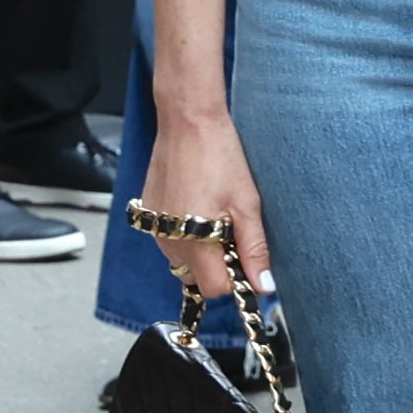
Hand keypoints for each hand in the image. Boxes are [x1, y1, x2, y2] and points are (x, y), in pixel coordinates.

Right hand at [137, 109, 270, 299]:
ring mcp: (156, 229)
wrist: (188, 122)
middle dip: (218, 267)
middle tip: (233, 234)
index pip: (215, 290)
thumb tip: (263, 285)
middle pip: (197, 279)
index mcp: (195, 244)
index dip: (235, 280)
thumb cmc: (218, 156)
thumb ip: (254, 249)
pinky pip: (170, 241)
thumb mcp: (247, 205)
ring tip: (215, 215)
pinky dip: (186, 234)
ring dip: (201, 251)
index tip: (246, 260)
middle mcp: (169, 242)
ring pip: (183, 261)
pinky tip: (198, 206)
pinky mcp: (149, 215)